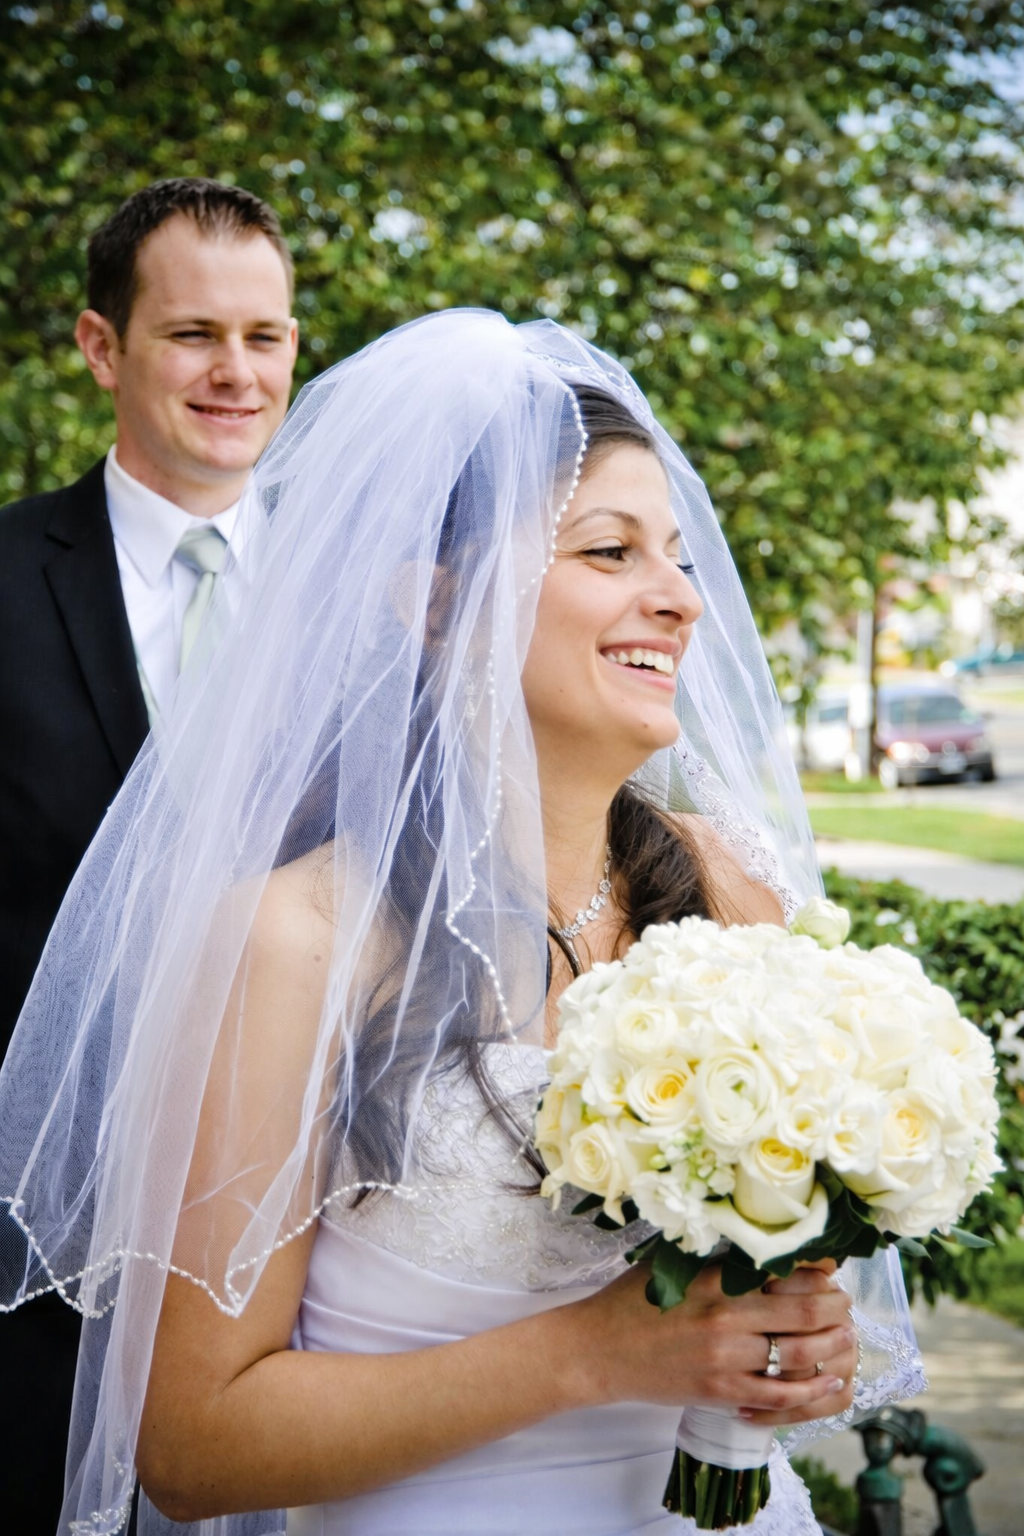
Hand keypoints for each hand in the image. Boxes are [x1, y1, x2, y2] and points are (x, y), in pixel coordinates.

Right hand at [563, 1257, 855, 1426]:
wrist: (599, 1350)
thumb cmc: (634, 1301)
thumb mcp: (674, 1265)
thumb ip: (718, 1259)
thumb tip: (766, 1249)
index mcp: (714, 1278)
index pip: (785, 1270)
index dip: (819, 1271)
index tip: (831, 1270)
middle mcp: (725, 1317)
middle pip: (804, 1312)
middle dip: (836, 1308)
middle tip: (846, 1304)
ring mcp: (725, 1358)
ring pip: (799, 1354)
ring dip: (832, 1346)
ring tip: (845, 1338)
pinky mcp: (721, 1391)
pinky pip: (780, 1394)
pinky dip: (812, 1390)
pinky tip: (829, 1381)